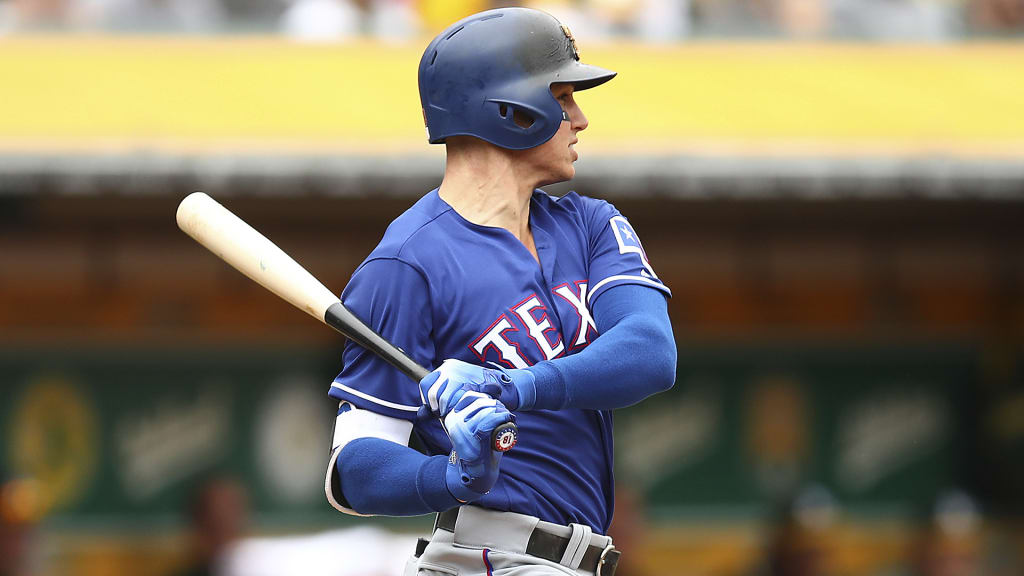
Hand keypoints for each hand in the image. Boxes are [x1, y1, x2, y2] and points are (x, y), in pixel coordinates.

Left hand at [418, 359, 535, 418]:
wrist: (503, 387)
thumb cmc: (476, 393)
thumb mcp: (453, 395)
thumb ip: (436, 404)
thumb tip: (421, 415)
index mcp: (445, 368)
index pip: (425, 384)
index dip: (428, 400)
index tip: (436, 409)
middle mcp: (453, 368)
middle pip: (434, 393)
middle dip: (438, 408)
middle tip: (447, 414)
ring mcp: (465, 375)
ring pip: (446, 399)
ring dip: (449, 410)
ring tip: (458, 412)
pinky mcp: (477, 384)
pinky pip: (462, 401)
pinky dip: (463, 409)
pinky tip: (467, 410)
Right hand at [443, 392, 514, 501]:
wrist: (476, 472)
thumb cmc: (479, 447)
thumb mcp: (471, 427)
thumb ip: (474, 413)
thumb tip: (488, 394)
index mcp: (452, 416)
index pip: (469, 396)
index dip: (485, 396)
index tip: (495, 405)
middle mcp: (454, 421)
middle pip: (479, 402)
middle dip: (496, 404)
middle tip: (505, 412)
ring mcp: (462, 429)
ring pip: (486, 410)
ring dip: (502, 411)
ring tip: (508, 417)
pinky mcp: (473, 437)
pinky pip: (489, 421)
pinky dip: (502, 417)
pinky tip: (509, 419)